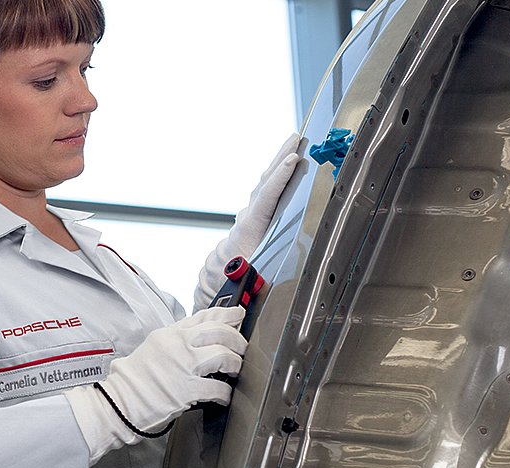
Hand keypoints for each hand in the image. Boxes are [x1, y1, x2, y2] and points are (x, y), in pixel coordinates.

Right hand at [65, 307, 247, 460]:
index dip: (227, 314)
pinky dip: (226, 393)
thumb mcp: (152, 348)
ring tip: (234, 371)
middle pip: (220, 332)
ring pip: (224, 355)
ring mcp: (183, 367)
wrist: (117, 402)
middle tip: (241, 350)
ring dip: (235, 364)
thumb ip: (176, 341)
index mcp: (169, 334)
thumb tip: (199, 339)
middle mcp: (177, 345)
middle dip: (238, 341)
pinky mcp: (187, 390)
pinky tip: (223, 396)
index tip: (238, 315)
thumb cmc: (132, 380)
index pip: (204, 316)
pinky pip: (218, 388)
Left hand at [195, 134, 302, 307]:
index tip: (292, 159)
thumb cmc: (233, 284)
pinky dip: (274, 181)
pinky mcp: (249, 221)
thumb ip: (255, 269)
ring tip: (292, 145)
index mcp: (247, 231)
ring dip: (277, 167)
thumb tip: (257, 264)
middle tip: (295, 137)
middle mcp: (246, 221)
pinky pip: (263, 195)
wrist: (214, 287)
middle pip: (264, 184)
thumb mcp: (249, 279)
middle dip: (279, 159)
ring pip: (263, 188)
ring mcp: (247, 219)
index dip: (279, 179)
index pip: (265, 199)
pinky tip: (282, 171)